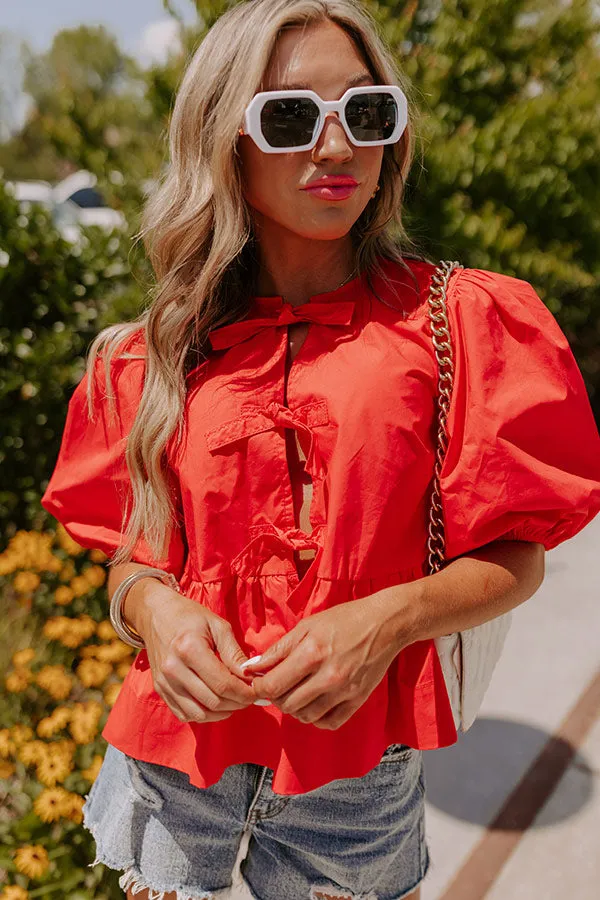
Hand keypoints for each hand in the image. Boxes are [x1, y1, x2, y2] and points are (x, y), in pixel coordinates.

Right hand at [131, 581, 257, 723]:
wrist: (156, 614)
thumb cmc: (190, 616)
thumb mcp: (217, 626)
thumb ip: (234, 653)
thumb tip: (250, 677)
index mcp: (189, 649)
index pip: (223, 684)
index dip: (244, 693)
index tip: (256, 692)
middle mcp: (173, 669)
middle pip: (212, 701)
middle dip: (237, 703)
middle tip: (249, 697)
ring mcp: (164, 682)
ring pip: (199, 714)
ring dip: (221, 713)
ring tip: (234, 701)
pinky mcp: (159, 690)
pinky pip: (184, 714)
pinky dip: (203, 715)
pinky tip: (216, 704)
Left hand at [241, 595, 408, 730]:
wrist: (384, 624)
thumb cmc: (344, 620)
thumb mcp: (307, 626)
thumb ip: (278, 649)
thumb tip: (253, 668)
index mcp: (312, 653)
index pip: (273, 686)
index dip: (260, 688)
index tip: (259, 683)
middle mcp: (328, 676)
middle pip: (287, 704)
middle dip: (276, 698)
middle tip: (278, 686)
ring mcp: (344, 691)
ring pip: (306, 716)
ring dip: (295, 709)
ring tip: (297, 693)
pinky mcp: (357, 700)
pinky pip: (329, 723)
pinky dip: (317, 718)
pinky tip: (315, 703)